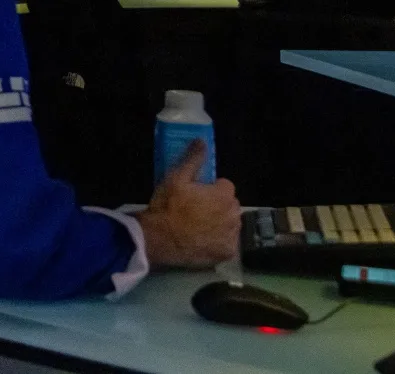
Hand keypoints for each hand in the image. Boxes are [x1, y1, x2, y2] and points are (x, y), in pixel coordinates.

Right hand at [136, 139, 239, 268]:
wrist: (160, 239)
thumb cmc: (167, 206)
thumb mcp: (176, 177)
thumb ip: (193, 159)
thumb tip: (202, 142)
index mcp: (224, 195)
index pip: (225, 186)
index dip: (210, 189)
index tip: (196, 194)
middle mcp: (234, 215)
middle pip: (230, 205)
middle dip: (217, 205)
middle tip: (195, 209)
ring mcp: (232, 236)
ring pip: (230, 224)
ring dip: (220, 222)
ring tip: (198, 225)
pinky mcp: (228, 253)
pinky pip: (228, 243)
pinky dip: (218, 241)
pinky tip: (203, 240)